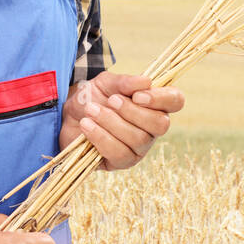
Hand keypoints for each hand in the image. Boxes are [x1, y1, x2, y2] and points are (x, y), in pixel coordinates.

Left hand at [58, 71, 184, 170]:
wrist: (68, 115)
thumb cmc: (92, 97)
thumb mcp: (105, 82)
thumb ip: (124, 81)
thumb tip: (146, 81)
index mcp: (154, 104)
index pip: (176, 101)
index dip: (161, 98)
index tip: (138, 95)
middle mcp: (152, 128)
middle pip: (161, 124)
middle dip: (133, 111)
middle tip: (111, 100)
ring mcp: (139, 147)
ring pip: (138, 139)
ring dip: (111, 122)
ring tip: (91, 110)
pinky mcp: (121, 162)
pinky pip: (119, 153)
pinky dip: (101, 137)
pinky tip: (87, 125)